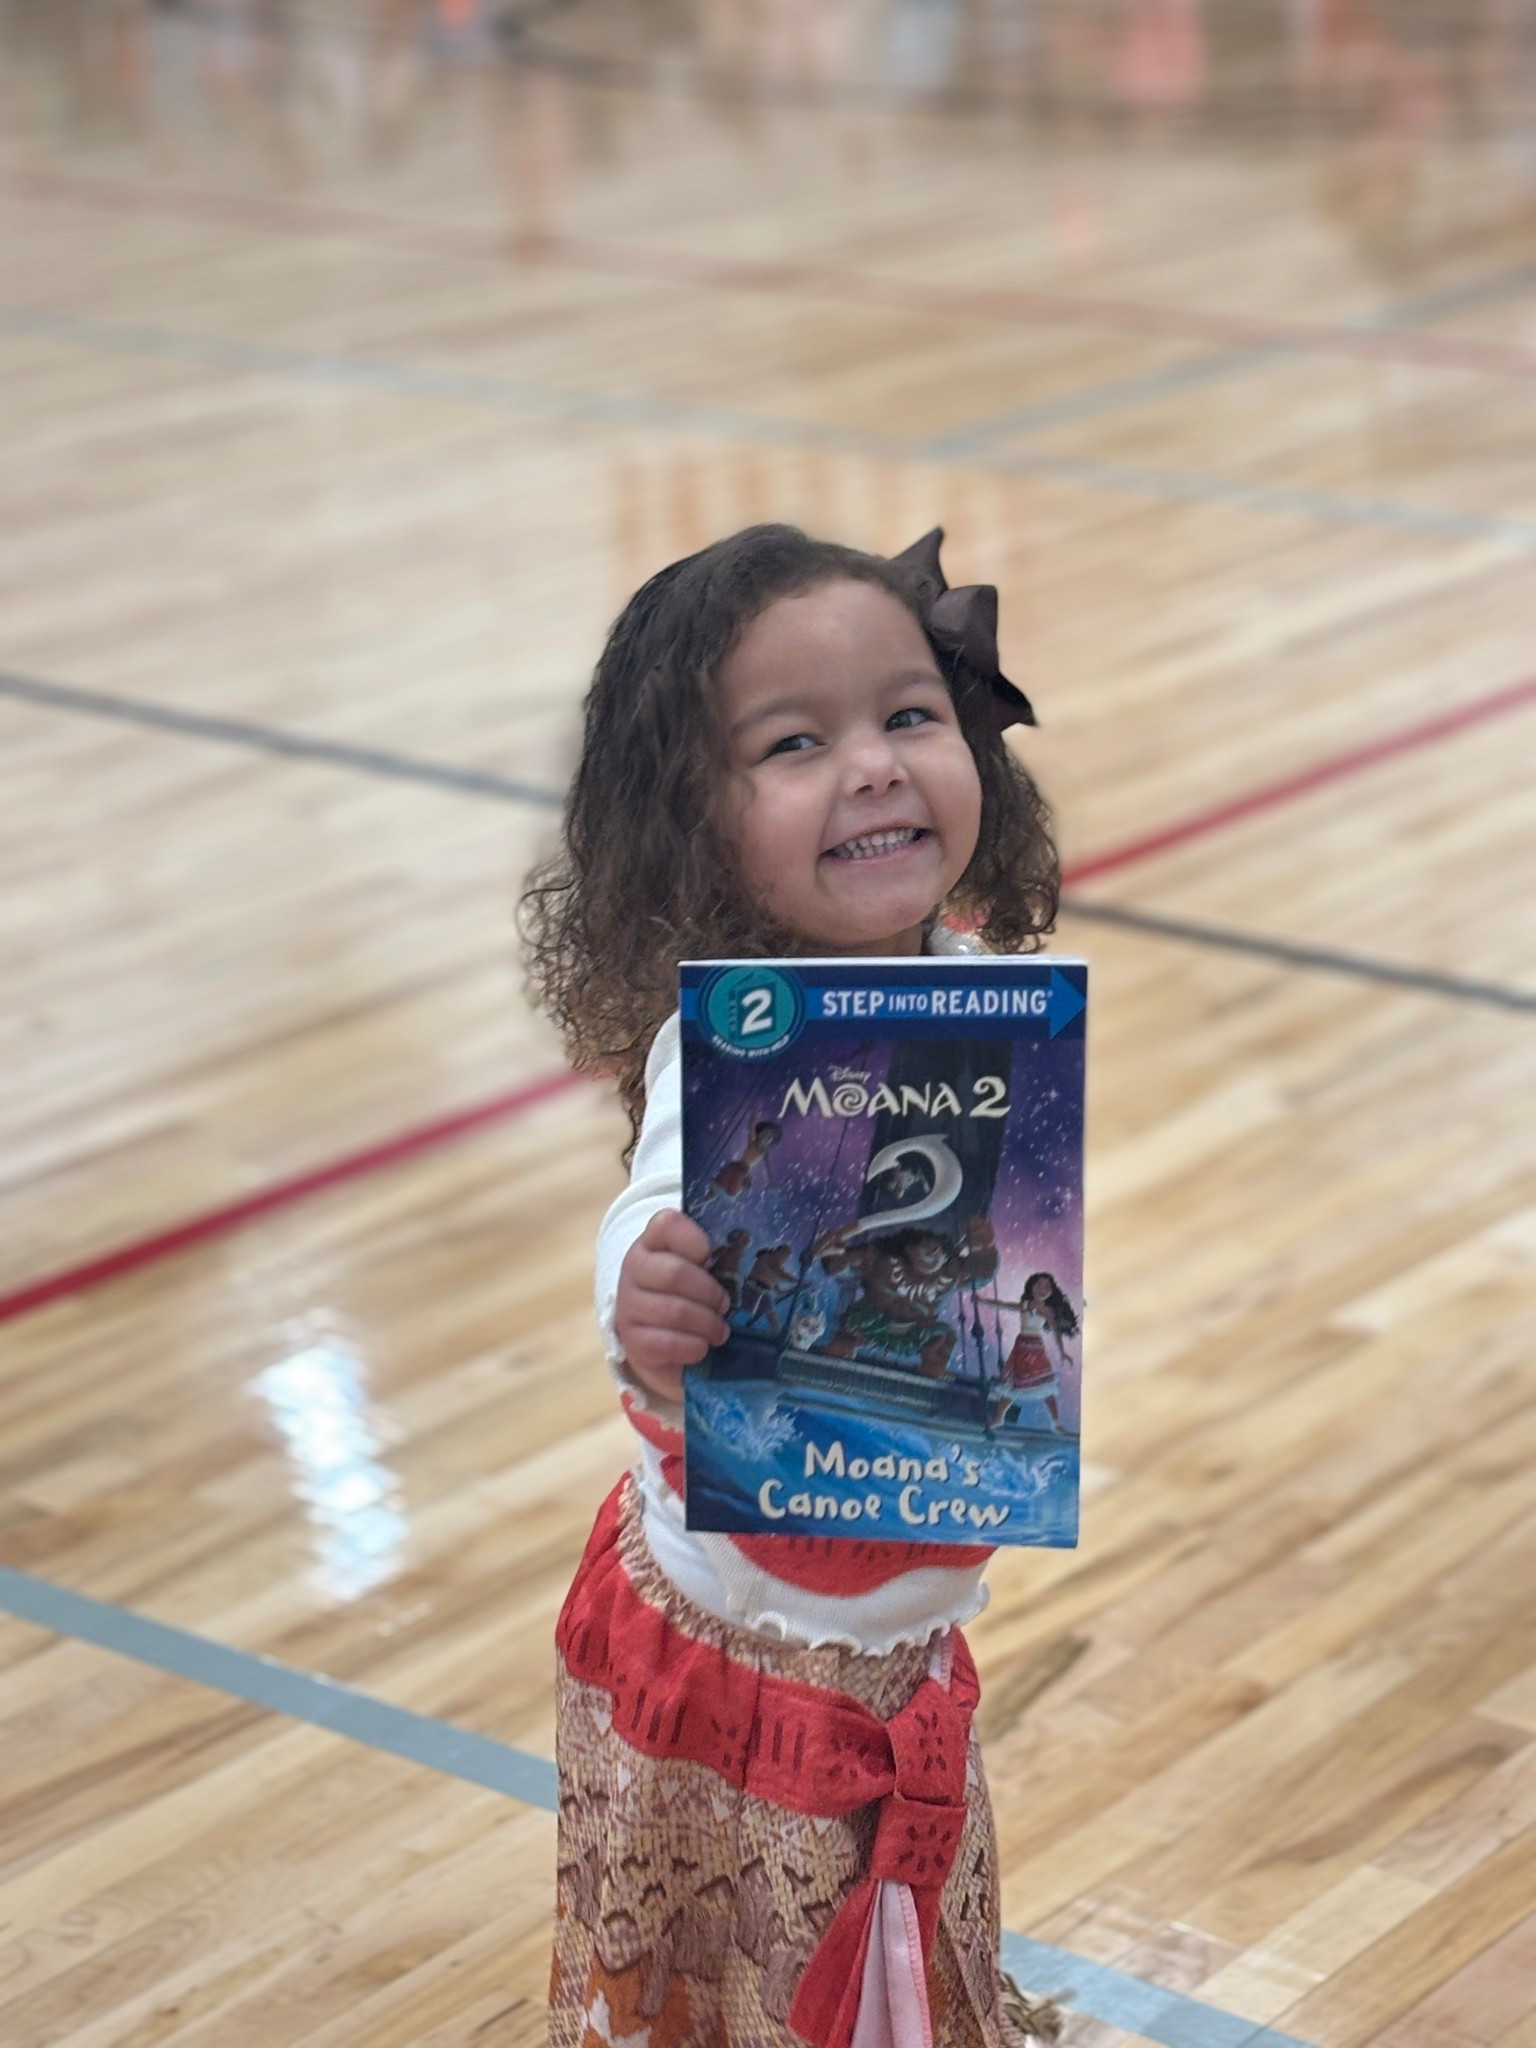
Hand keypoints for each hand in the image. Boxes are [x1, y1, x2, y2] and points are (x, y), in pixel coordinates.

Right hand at [615, 1210, 730, 1401]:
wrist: (656, 1341)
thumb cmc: (686, 1297)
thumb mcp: (696, 1270)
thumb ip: (711, 1257)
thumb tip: (747, 1251)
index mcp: (651, 1243)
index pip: (666, 1224)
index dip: (694, 1239)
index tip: (709, 1256)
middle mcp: (634, 1269)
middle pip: (676, 1273)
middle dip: (709, 1293)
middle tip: (724, 1305)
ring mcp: (629, 1306)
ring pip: (675, 1311)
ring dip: (707, 1324)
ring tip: (718, 1330)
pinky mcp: (633, 1342)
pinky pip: (669, 1343)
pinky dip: (694, 1347)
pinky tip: (701, 1346)